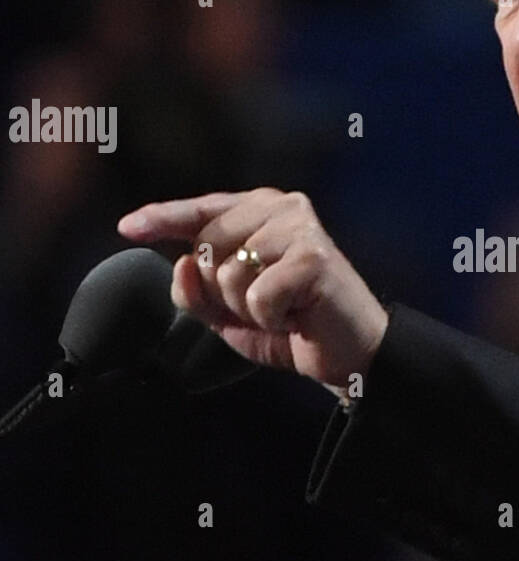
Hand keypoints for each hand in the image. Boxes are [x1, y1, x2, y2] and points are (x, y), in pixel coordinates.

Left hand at [117, 189, 388, 387]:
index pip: (201, 210)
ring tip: (282, 312)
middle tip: (261, 307)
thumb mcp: (227, 311)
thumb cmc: (292, 326)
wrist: (349, 353)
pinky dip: (270, 318)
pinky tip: (296, 317)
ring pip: (229, 273)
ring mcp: (300, 228)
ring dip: (248, 308)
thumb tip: (182, 263)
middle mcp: (281, 208)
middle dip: (221, 291)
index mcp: (261, 211)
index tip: (127, 228)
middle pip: (207, 246)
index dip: (162, 219)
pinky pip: (258, 295)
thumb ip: (195, 289)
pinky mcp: (315, 257)